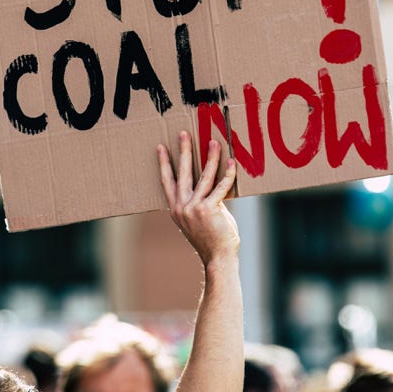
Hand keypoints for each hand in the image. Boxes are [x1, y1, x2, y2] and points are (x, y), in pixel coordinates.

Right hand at [157, 131, 239, 267]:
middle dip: (184, 151)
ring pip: (203, 176)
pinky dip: (227, 174)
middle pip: (182, 173)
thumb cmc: (211, 238)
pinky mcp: (210, 209)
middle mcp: (182, 207)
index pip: (167, 181)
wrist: (218, 258)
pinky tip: (232, 162)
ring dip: (210, 157)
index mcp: (176, 208)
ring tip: (213, 142)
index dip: (164, 163)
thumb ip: (201, 201)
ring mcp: (195, 208)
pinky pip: (220, 186)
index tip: (160, 147)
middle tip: (184, 133)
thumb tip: (212, 183)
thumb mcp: (199, 218)